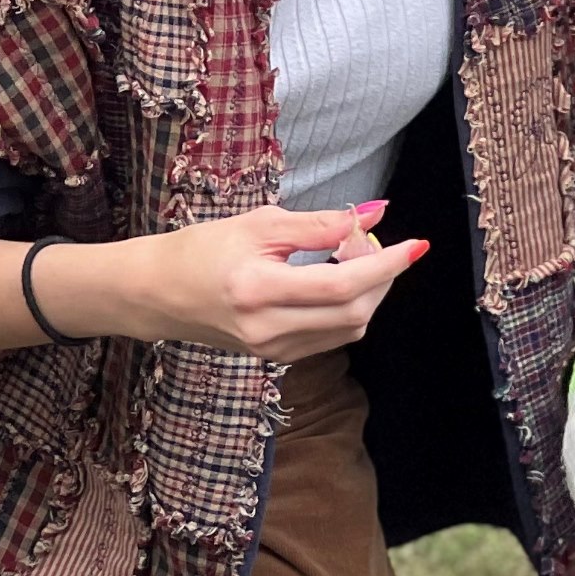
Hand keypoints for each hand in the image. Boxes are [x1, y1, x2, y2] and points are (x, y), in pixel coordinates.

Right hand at [86, 202, 425, 360]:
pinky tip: (336, 282)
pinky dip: (348, 309)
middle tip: (373, 243)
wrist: (159, 293)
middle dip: (381, 277)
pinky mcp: (276, 358)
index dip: (386, 265)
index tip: (416, 244)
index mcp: (258, 289)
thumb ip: (319, 224)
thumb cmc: (203, 250)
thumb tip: (372, 217)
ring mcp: (273, 350)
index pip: (342, 285)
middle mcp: (268, 329)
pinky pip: (331, 337)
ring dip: (367, 293)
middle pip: (354, 312)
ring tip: (351, 258)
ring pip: (349, 329)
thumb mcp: (259, 224)